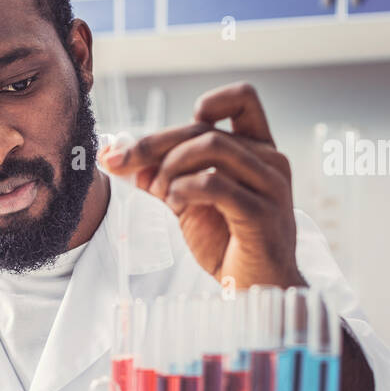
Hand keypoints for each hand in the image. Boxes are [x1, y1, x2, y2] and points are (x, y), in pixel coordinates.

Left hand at [97, 81, 306, 289]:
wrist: (257, 291)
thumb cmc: (229, 245)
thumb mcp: (189, 202)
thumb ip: (161, 176)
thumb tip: (118, 157)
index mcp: (259, 152)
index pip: (243, 99)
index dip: (207, 102)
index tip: (172, 134)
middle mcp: (270, 162)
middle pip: (204, 129)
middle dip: (153, 144)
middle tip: (122, 164)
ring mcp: (271, 186)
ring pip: (211, 147)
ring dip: (170, 168)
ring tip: (158, 193)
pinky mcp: (261, 214)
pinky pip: (214, 184)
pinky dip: (183, 189)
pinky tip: (174, 204)